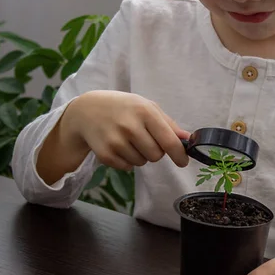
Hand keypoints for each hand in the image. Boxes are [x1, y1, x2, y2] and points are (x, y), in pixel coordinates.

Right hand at [66, 91, 190, 169]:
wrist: (86, 110)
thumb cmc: (123, 107)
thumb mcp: (146, 107)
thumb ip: (168, 124)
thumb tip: (188, 139)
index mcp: (144, 111)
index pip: (168, 141)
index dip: (179, 154)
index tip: (183, 161)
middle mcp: (130, 126)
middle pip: (156, 155)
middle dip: (155, 151)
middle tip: (144, 138)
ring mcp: (116, 141)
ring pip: (142, 162)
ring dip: (140, 155)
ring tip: (128, 139)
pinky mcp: (105, 154)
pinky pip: (127, 168)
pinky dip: (126, 161)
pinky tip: (118, 145)